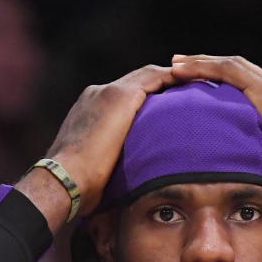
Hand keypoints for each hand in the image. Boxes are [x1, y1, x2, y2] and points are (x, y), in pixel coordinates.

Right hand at [18, 64, 178, 230]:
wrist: (63, 179)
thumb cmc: (77, 185)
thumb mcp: (95, 168)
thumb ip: (110, 162)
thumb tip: (123, 181)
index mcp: (88, 110)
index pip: (124, 97)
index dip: (148, 99)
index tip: (168, 107)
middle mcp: (96, 95)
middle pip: (138, 81)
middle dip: (163, 84)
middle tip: (189, 90)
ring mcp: (107, 92)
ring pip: (148, 75)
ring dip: (173, 78)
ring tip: (197, 83)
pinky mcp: (119, 96)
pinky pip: (155, 77)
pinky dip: (174, 78)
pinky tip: (194, 83)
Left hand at [171, 54, 261, 217]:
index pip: (254, 93)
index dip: (230, 92)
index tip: (209, 96)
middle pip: (241, 74)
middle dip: (212, 71)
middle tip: (184, 71)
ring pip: (231, 66)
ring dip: (201, 65)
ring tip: (175, 66)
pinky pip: (226, 70)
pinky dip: (201, 67)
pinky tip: (178, 69)